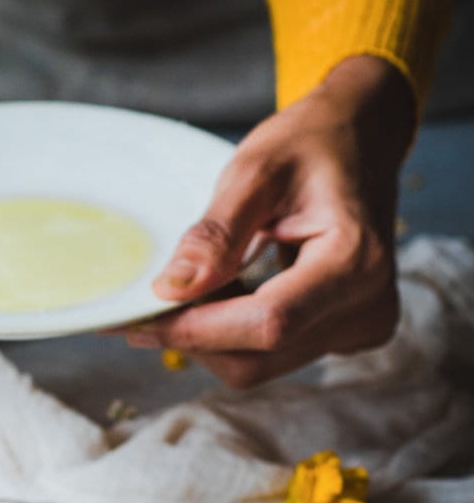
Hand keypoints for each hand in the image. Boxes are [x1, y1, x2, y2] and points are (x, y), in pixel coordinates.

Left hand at [118, 55, 414, 385]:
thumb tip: (170, 289)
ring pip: (260, 363)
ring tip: (198, 281)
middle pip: (258, 357)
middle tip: (154, 297)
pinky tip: (227, 290)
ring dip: (212, 334)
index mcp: (354, 262)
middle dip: (195, 336)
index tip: (136, 319)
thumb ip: (215, 233)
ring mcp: (361, 328)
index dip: (193, 329)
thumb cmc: (309, 144)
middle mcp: (367, 308)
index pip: (264, 323)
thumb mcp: (255, 170)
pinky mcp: (347, 334)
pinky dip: (235, 331)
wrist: (360, 139)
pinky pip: (274, 353)